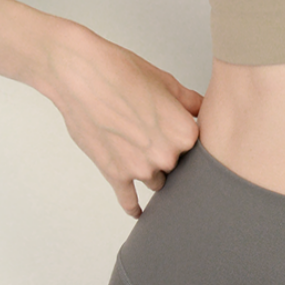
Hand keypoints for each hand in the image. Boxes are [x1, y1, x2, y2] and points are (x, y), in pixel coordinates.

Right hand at [41, 23, 202, 217]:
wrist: (80, 76)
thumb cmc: (121, 72)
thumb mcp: (165, 82)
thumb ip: (190, 103)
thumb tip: (204, 109)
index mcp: (185, 133)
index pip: (199, 148)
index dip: (187, 138)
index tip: (178, 131)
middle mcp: (166, 156)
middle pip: (177, 166)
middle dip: (168, 153)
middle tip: (153, 135)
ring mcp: (140, 169)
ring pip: (156, 181)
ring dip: (150, 171)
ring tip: (139, 152)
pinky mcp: (115, 174)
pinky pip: (129, 200)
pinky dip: (133, 206)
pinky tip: (138, 212)